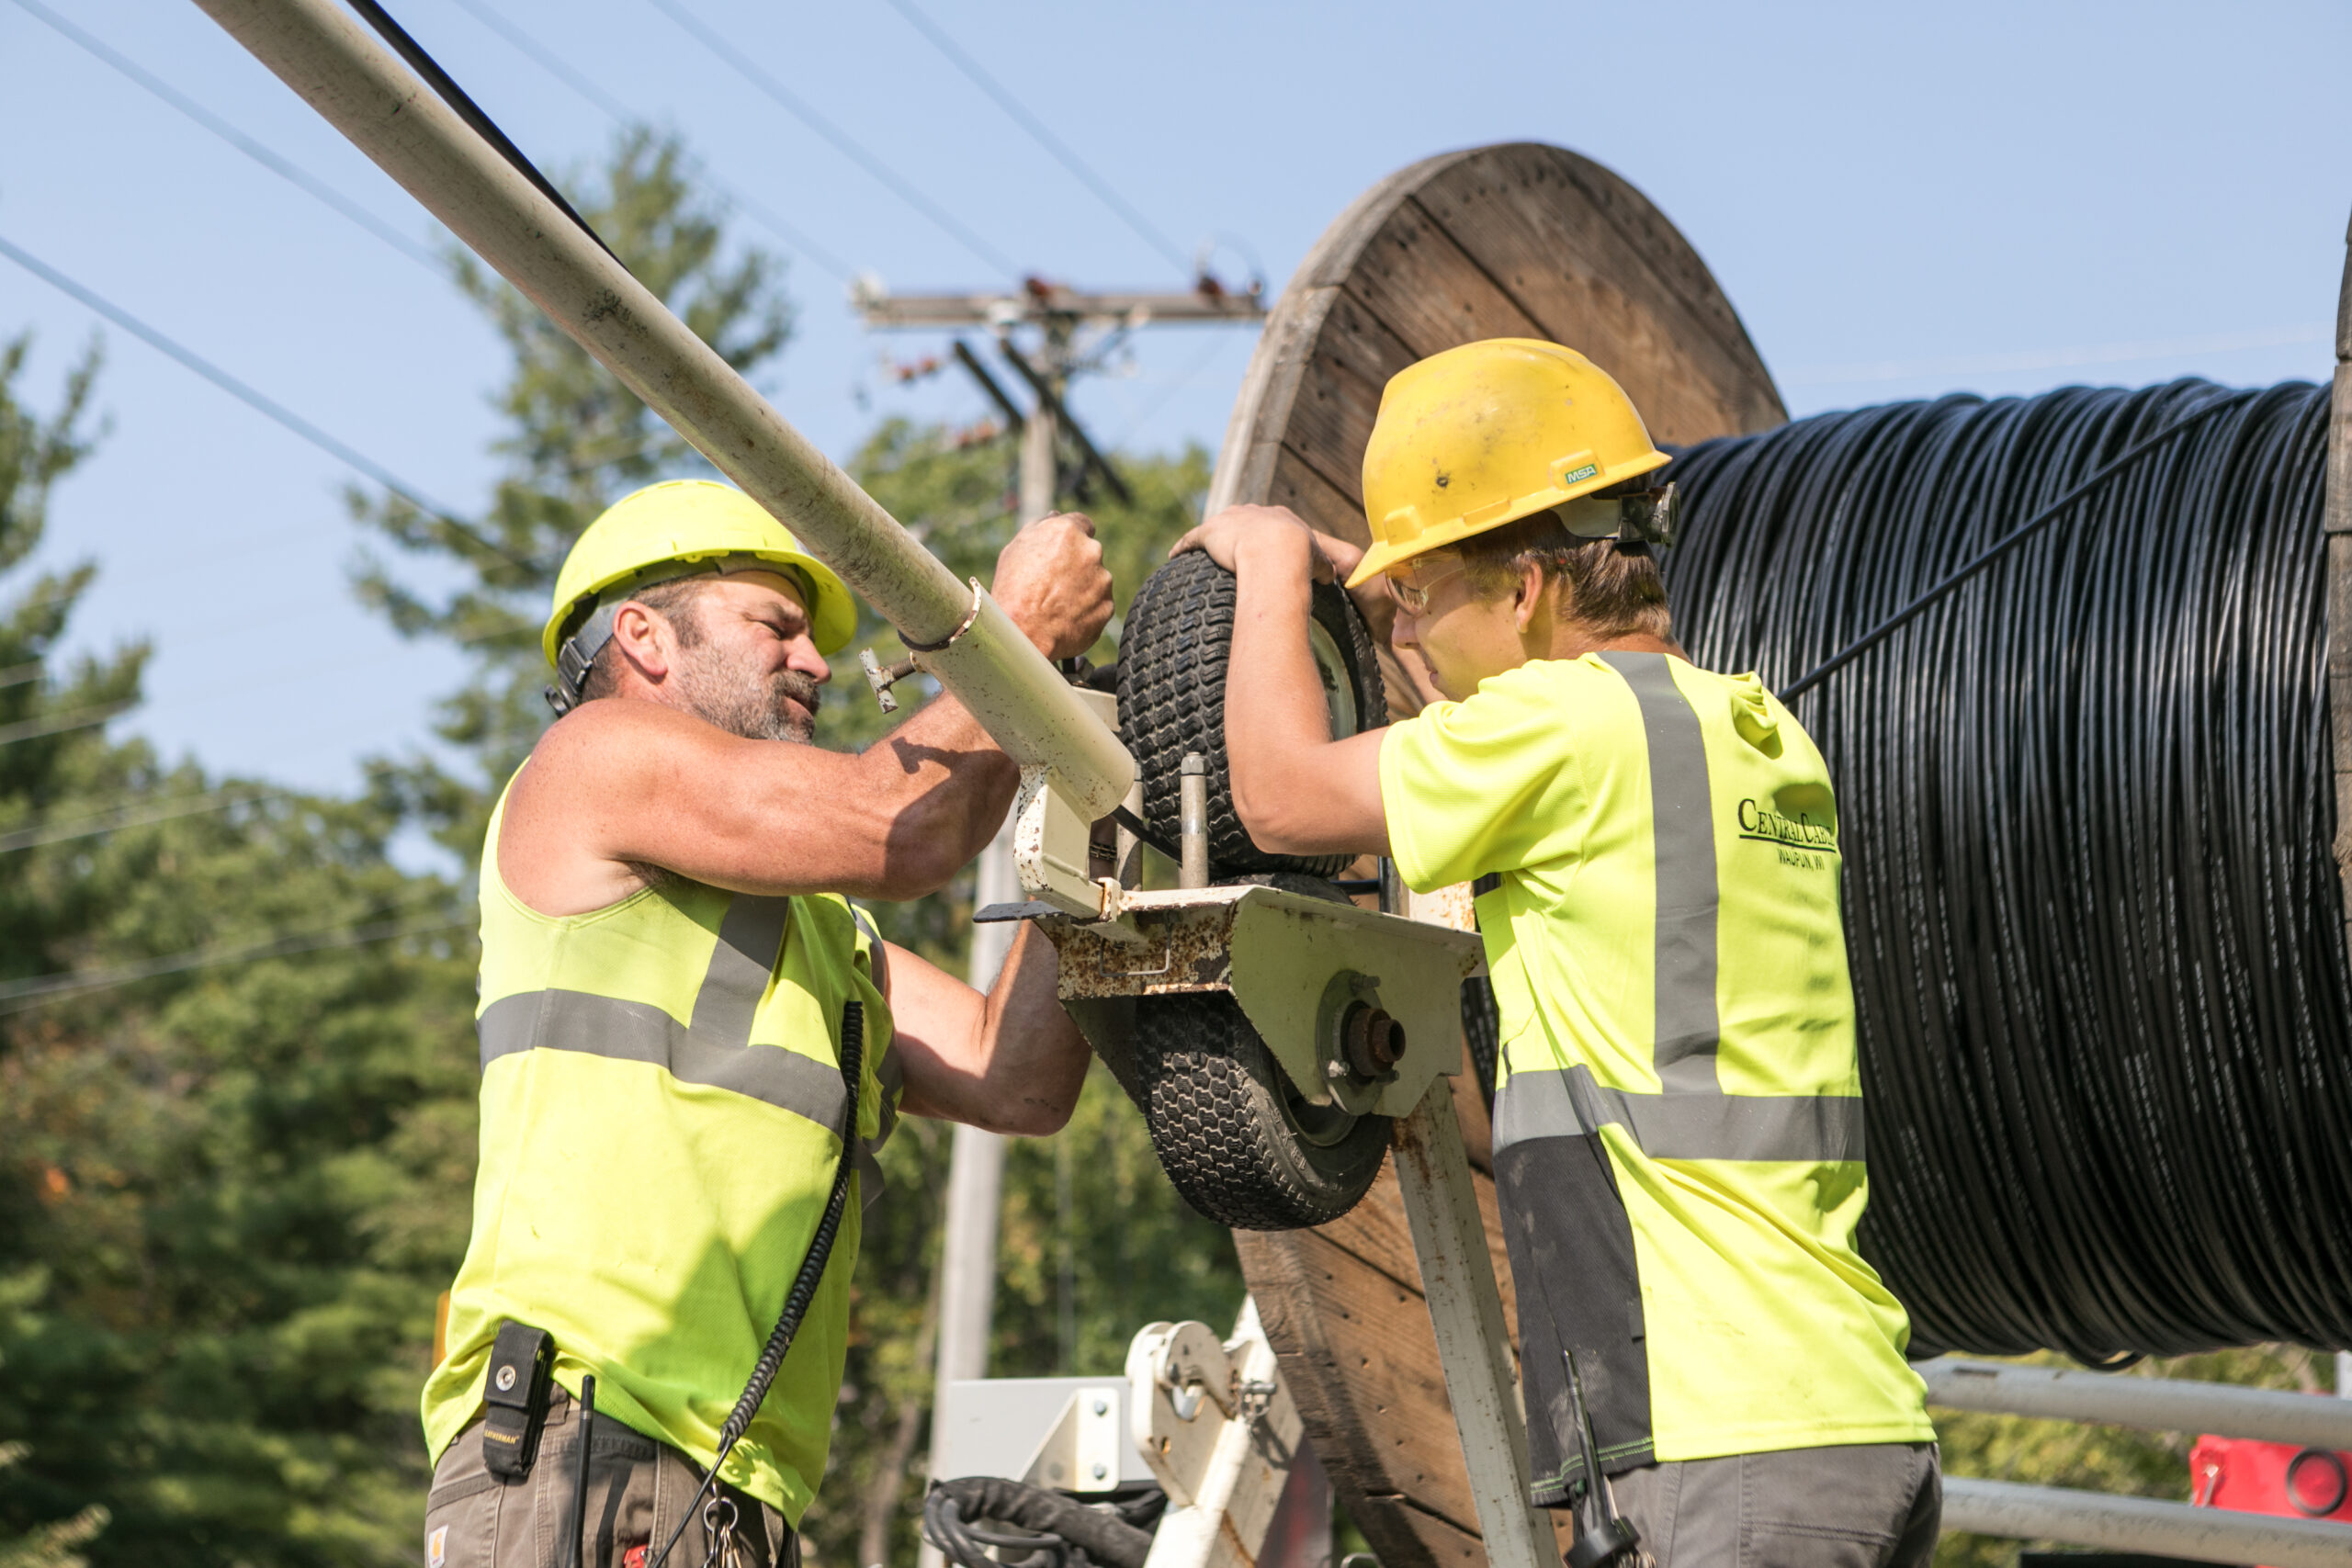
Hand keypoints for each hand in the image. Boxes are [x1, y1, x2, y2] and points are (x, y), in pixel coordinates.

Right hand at [993, 512, 1112, 658]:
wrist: (1024, 633)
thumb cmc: (1013, 590)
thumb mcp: (1015, 549)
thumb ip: (1040, 528)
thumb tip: (1055, 517)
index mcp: (1068, 531)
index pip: (1082, 523)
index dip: (1071, 538)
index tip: (1063, 550)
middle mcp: (1091, 551)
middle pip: (1089, 552)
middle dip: (1076, 564)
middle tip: (1053, 583)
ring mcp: (1103, 580)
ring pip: (1096, 579)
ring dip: (1082, 587)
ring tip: (1055, 604)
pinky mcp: (1108, 606)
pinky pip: (1098, 604)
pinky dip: (1086, 609)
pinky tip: (1065, 618)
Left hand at [1170, 504, 1347, 580]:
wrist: (1277, 549)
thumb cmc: (1299, 556)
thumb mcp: (1317, 562)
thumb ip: (1322, 567)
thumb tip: (1330, 576)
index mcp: (1278, 517)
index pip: (1269, 522)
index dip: (1265, 534)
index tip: (1261, 545)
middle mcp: (1251, 513)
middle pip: (1240, 520)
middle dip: (1235, 531)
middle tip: (1230, 547)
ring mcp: (1228, 520)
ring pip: (1214, 527)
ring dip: (1207, 539)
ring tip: (1200, 551)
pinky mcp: (1208, 532)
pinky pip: (1191, 539)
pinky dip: (1182, 547)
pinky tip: (1175, 555)